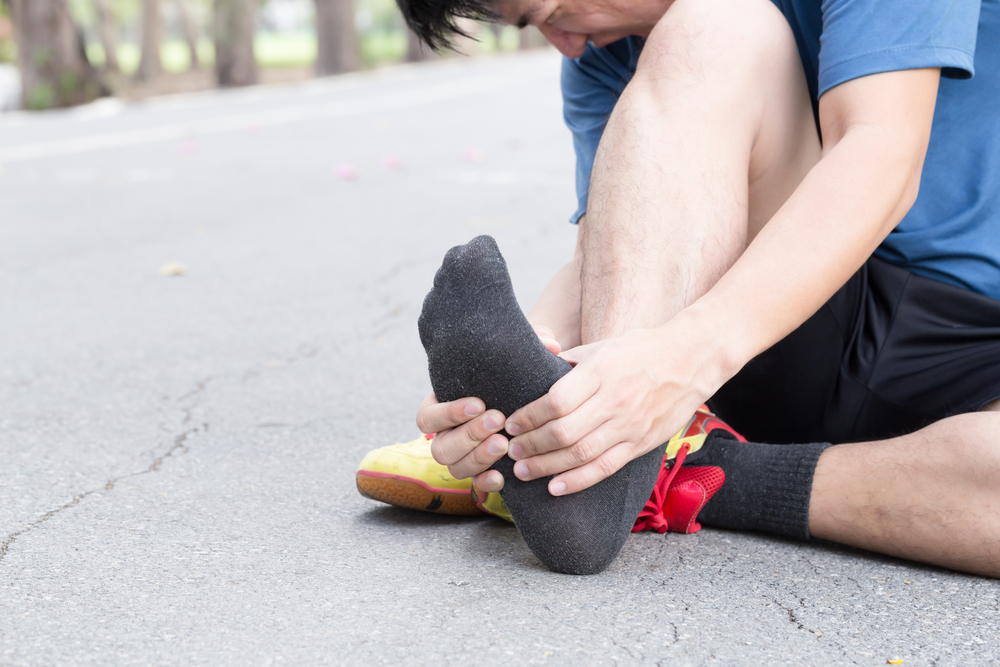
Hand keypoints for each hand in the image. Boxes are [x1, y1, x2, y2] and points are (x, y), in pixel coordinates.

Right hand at [415, 325, 562, 491]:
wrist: (528, 398)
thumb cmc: (515, 372)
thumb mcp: (520, 355)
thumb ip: (531, 343)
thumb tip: (551, 345)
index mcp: (441, 406)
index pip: (426, 417)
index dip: (448, 413)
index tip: (479, 402)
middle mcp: (446, 434)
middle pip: (439, 446)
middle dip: (468, 434)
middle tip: (498, 421)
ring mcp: (462, 456)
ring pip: (454, 467)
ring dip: (478, 457)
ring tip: (505, 444)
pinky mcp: (482, 471)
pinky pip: (476, 485)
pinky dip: (486, 482)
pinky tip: (503, 476)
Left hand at [503, 322, 718, 495]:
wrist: (692, 358)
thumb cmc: (642, 348)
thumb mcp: (603, 345)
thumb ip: (570, 361)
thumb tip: (534, 369)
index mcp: (601, 372)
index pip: (555, 402)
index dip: (529, 417)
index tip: (511, 422)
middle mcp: (614, 401)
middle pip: (563, 432)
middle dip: (530, 445)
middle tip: (510, 450)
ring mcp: (629, 425)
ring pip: (580, 454)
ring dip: (546, 466)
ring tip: (523, 470)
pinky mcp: (641, 444)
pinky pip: (605, 468)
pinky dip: (578, 481)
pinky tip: (556, 487)